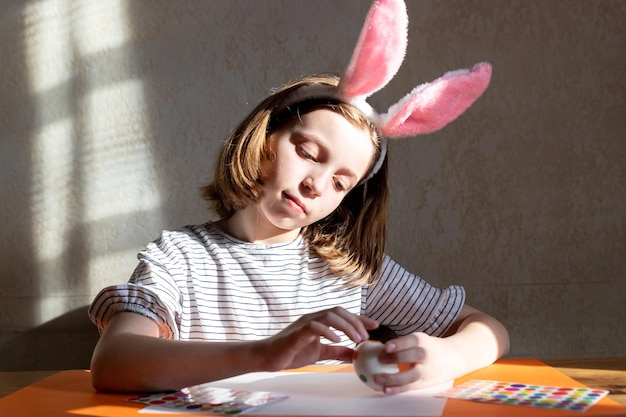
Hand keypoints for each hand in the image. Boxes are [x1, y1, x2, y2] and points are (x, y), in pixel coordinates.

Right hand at [254, 307, 378, 371]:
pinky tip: (337, 340)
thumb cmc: (292, 352)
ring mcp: (305, 323)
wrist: (269, 357)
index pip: (343, 314)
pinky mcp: (297, 332)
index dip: (360, 318)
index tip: (375, 326)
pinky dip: (328, 331)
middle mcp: (313, 317)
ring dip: (346, 326)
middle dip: (355, 322)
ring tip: (356, 339)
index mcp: (319, 321)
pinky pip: (315, 326)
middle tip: (365, 337)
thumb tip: (355, 354)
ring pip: (329, 315)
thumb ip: (337, 351)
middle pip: (338, 311)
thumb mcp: (320, 353)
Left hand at [374, 332, 458, 394]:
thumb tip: (377, 349)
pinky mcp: (423, 383)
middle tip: (380, 359)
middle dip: (396, 358)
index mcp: (422, 341)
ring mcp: (426, 370)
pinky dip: (397, 389)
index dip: (399, 344)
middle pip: (414, 356)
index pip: (411, 341)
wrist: (452, 359)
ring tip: (378, 379)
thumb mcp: (419, 341)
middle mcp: (426, 355)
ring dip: (394, 378)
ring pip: (411, 375)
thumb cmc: (428, 348)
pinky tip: (386, 390)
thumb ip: (402, 344)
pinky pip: (410, 387)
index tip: (386, 346)